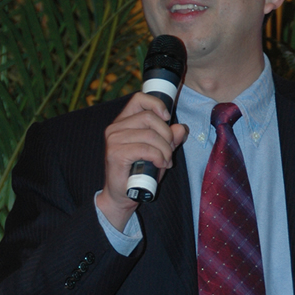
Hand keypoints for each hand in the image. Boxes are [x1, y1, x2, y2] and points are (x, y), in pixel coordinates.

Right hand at [97, 93, 187, 231]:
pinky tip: (161, 164)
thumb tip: (181, 128)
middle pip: (149, 117)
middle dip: (167, 134)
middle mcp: (115, 127)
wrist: (121, 196)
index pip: (139, 99)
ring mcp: (114, 140)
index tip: (168, 118)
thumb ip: (170, 139)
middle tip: (170, 150)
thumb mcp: (159, 152)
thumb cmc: (139, 173)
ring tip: (167, 161)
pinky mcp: (116, 153)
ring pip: (150, 134)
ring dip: (165, 149)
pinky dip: (159, 156)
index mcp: (123, 121)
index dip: (156, 104)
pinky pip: (145, 148)